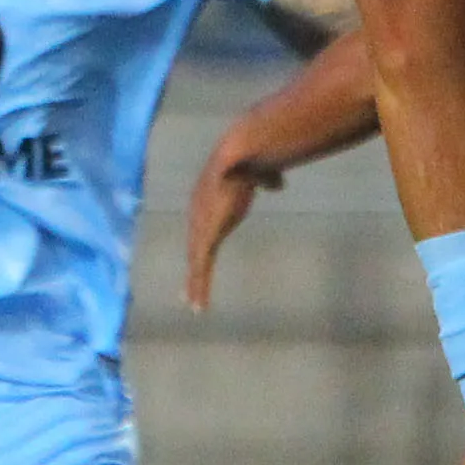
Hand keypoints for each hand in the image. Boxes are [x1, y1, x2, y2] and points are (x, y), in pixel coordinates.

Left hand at [184, 138, 288, 308]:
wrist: (239, 158)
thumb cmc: (250, 161)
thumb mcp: (258, 173)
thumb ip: (266, 180)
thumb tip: (277, 183)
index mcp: (208, 200)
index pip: (203, 229)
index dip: (201, 246)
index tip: (200, 262)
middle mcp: (198, 215)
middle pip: (194, 248)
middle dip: (193, 270)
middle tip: (186, 293)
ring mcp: (200, 226)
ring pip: (196, 262)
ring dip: (196, 285)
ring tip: (194, 305)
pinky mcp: (206, 237)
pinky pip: (200, 267)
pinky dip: (199, 285)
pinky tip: (199, 301)